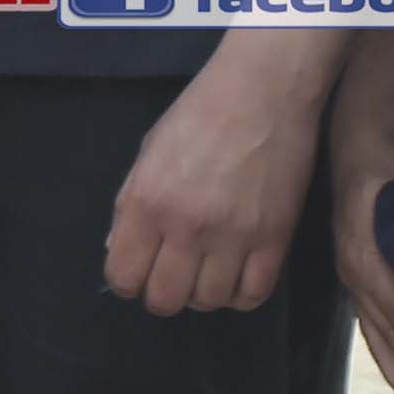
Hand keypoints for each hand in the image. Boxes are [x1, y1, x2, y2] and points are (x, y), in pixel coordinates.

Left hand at [98, 30, 317, 315]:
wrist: (263, 91)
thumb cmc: (200, 113)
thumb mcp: (149, 152)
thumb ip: (129, 205)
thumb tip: (118, 250)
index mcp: (148, 202)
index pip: (124, 276)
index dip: (128, 279)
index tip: (140, 269)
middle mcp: (187, 226)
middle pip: (165, 300)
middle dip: (163, 292)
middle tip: (173, 272)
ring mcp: (233, 236)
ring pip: (209, 302)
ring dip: (203, 293)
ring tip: (207, 269)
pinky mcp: (274, 239)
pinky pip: (253, 295)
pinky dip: (240, 294)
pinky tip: (236, 274)